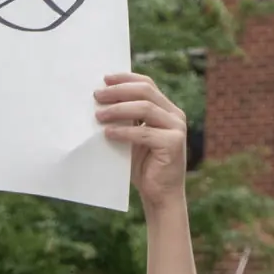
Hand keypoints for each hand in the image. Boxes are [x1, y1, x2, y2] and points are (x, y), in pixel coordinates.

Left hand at [95, 73, 188, 210]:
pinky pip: (144, 133)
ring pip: (145, 108)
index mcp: (166, 109)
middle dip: (118, 91)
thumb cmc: (143, 166)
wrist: (159, 194)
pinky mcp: (173, 143)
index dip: (126, 78)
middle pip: (145, 92)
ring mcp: (176, 128)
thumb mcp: (132, 137)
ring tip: (98, 116)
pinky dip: (124, 131)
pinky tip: (108, 133)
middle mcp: (174, 115)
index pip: (147, 84)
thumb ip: (125, 119)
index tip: (105, 79)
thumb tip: (100, 103)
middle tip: (97, 96)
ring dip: (118, 110)